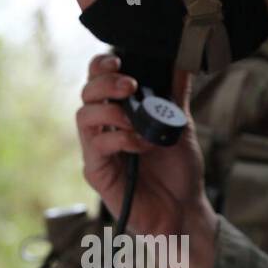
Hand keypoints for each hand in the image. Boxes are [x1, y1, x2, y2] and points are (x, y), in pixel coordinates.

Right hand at [76, 53, 217, 267]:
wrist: (184, 211)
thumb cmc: (179, 171)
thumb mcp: (179, 123)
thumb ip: (175, 91)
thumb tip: (182, 57)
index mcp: (118, 114)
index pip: (98, 81)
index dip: (101, 66)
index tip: (118, 60)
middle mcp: (104, 130)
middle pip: (86, 94)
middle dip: (105, 82)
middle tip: (130, 84)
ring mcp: (98, 152)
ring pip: (83, 117)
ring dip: (110, 110)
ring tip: (135, 118)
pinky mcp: (97, 174)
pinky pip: (96, 148)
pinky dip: (119, 139)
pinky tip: (140, 143)